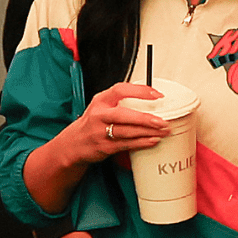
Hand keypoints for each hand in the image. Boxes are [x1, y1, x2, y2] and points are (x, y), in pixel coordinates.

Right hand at [55, 82, 170, 166]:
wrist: (73, 144)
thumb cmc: (93, 122)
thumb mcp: (102, 106)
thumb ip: (121, 101)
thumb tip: (151, 98)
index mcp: (101, 100)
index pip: (120, 90)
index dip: (140, 91)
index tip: (157, 95)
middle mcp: (99, 115)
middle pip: (123, 115)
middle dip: (144, 118)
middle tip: (162, 120)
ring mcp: (100, 132)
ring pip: (127, 131)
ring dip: (148, 132)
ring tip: (164, 131)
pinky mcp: (104, 147)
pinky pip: (126, 144)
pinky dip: (141, 143)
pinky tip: (153, 140)